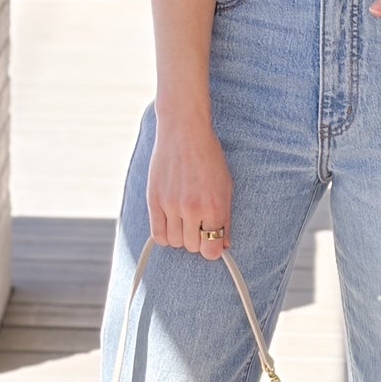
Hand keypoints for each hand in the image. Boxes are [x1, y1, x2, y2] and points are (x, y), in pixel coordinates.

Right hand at [147, 115, 234, 256]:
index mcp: (214, 207)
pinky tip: (171, 223)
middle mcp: (192, 209)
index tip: (213, 242)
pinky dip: (165, 235)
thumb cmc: (209, 158)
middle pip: (193, 247)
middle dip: (198, 240)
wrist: (184, 131)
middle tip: (199, 224)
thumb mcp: (226, 187)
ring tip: (185, 220)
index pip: (212, 250)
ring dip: (181, 237)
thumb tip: (224, 244)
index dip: (213, 249)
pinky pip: (157, 235)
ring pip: (175, 243)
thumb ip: (225, 219)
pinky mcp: (154, 200)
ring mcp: (171, 205)